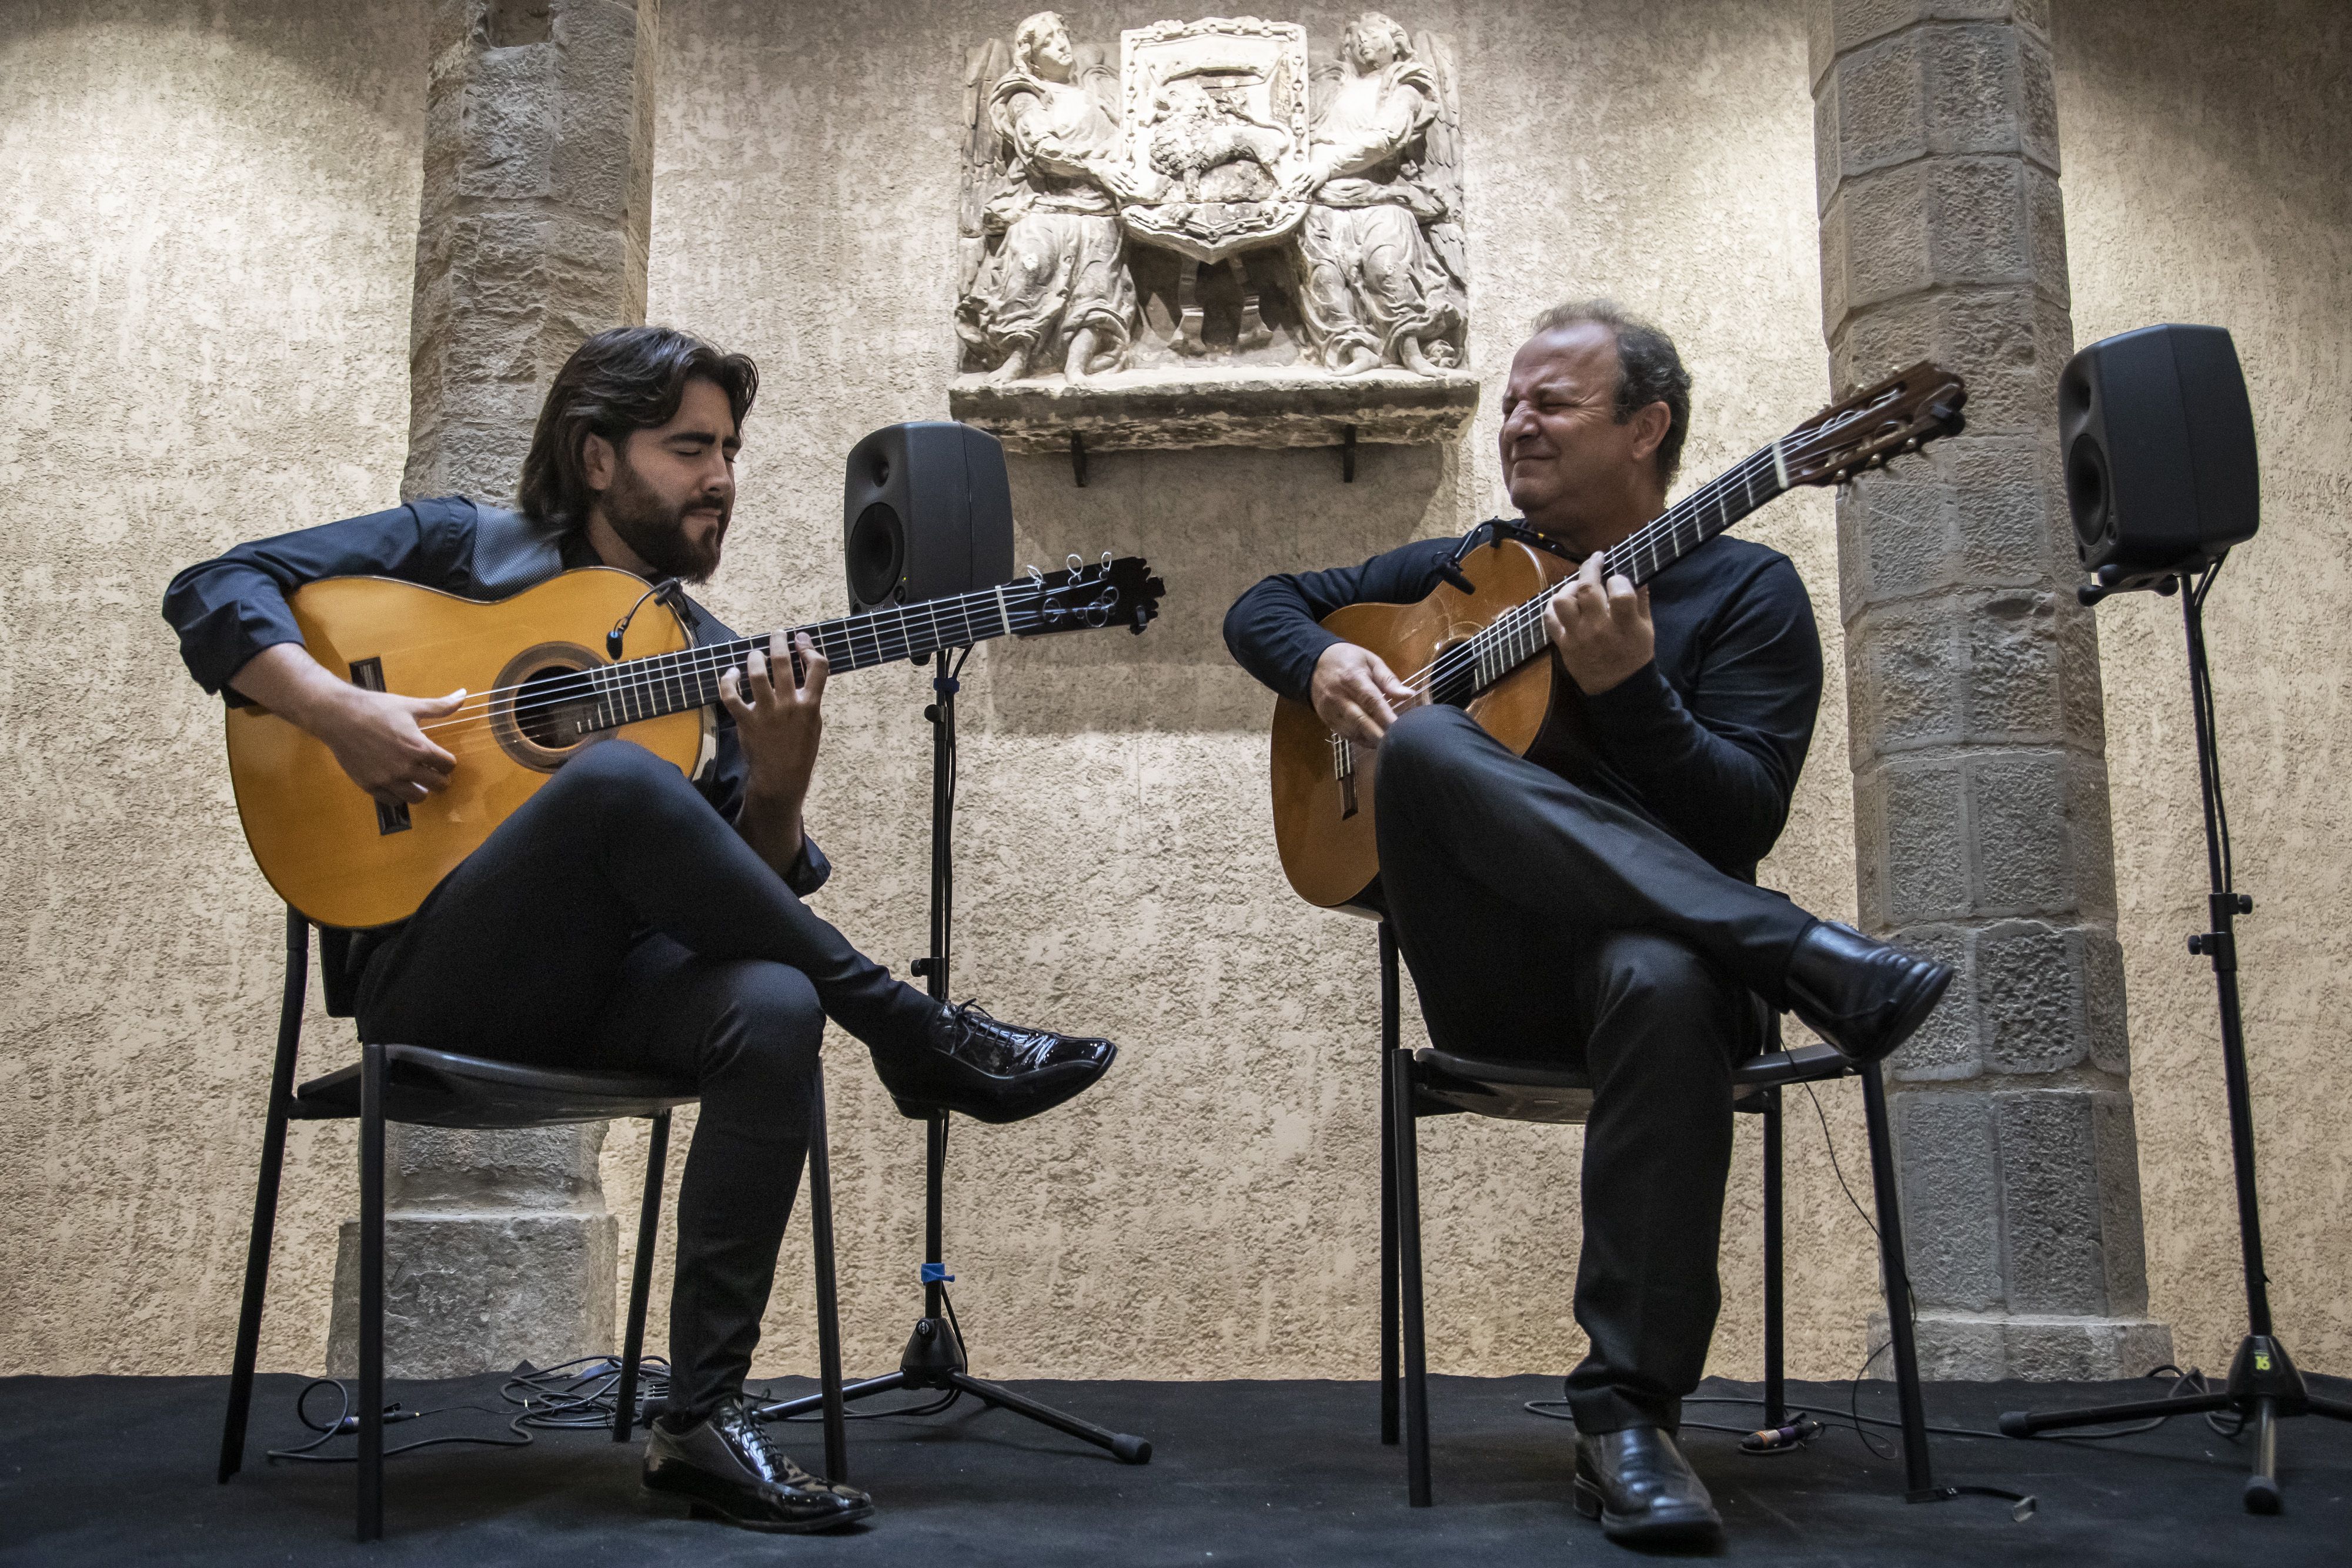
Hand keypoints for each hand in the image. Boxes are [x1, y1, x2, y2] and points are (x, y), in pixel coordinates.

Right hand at [312, 685, 465, 807]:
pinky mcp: (370, 785)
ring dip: (422, 790)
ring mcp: (387, 779)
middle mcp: (405, 767)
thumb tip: (464, 695)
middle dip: (439, 778)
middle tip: (434, 772)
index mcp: (419, 747)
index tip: (442, 759)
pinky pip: (394, 801)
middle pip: (438, 784)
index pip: (448, 765)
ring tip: (417, 780)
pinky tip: (398, 784)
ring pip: (418, 798)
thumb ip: (439, 706)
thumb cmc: (375, 708)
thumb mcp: (410, 705)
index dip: (448, 762)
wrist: (338, 716)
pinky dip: (399, 795)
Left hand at [723, 632, 826, 819]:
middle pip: (782, 662)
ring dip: (754, 657)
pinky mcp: (747, 721)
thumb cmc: (800, 750)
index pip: (818, 667)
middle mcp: (788, 705)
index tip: (802, 640)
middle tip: (777, 634)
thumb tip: (802, 672)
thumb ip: (809, 698)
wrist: (781, 777)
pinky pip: (731, 695)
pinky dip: (728, 680)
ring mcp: (766, 712)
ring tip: (755, 654)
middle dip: (778, 642)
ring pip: (756, 674)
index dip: (810, 648)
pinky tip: (731, 673)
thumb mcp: (814, 723)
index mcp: (810, 705)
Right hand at [1093, 162, 1155, 202]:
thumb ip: (1125, 168)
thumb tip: (1133, 167)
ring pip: (1120, 185)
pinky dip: (1119, 193)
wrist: (1100, 170)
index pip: (1126, 173)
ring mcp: (1112, 180)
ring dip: (1126, 189)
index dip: (1132, 177)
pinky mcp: (1109, 185)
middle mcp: (1115, 174)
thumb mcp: (1118, 165)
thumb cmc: (1111, 168)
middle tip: (1135, 188)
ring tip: (1131, 193)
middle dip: (1129, 184)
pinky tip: (1124, 195)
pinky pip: (1115, 189)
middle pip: (1123, 179)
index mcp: (1118, 168)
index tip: (1136, 182)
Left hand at [1279, 159, 1330, 200]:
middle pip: (1300, 181)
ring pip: (1305, 185)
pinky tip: (1305, 195)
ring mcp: (1313, 179)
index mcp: (1305, 170)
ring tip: (1296, 194)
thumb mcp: (1308, 167)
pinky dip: (1308, 192)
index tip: (1289, 183)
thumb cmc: (1316, 167)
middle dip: (1295, 186)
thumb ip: (1302, 171)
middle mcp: (1308, 174)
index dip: (1293, 179)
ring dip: (1300, 190)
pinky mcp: (1317, 183)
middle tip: (1289, 190)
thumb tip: (1295, 176)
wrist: (1326, 167)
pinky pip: (1312, 188)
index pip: (1297, 175)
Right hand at [1311, 642, 1417, 747]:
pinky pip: (1345, 734)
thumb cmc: (1347, 660)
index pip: (1371, 701)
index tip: (1401, 728)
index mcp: (1352, 678)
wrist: (1313, 663)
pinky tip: (1373, 741)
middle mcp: (1339, 696)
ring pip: (1352, 731)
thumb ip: (1388, 680)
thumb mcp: (1370, 661)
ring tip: (1388, 744)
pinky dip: (1361, 740)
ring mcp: (1330, 710)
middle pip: (1361, 721)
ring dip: (1371, 740)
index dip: (1386, 716)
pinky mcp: (1326, 719)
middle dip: (1380, 735)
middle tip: (1396, 743)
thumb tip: (1408, 695)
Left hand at [1544, 552, 1653, 694]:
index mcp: (1625, 626)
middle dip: (1590, 567)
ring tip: (1578, 587)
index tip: (1618, 578)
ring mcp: (1578, 636)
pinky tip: (1565, 602)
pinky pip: (1549, 619)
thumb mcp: (1647, 628)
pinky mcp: (1564, 644)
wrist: (1618, 688)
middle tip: (1596, 560)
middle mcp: (1599, 629)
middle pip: (1587, 590)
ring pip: (1562, 601)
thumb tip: (1638, 574)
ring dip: (1569, 588)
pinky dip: (1554, 606)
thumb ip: (1641, 600)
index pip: (1620, 593)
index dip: (1619, 579)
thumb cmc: (1634, 655)